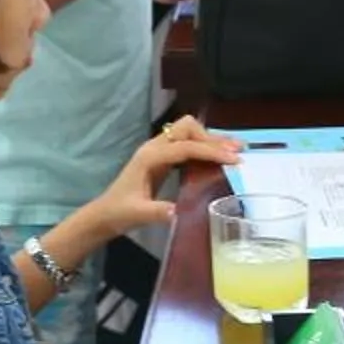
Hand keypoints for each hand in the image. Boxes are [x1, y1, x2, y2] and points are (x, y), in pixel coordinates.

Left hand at [81, 117, 239, 244]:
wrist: (105, 214)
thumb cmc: (119, 212)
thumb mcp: (137, 214)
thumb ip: (156, 212)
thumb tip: (177, 212)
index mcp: (149, 157)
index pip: (185, 147)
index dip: (210, 151)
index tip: (234, 159)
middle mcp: (154, 147)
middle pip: (187, 128)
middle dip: (213, 138)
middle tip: (237, 152)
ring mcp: (157, 151)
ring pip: (188, 133)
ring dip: (211, 140)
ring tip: (236, 151)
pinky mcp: (162, 158)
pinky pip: (186, 144)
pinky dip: (204, 148)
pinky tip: (218, 158)